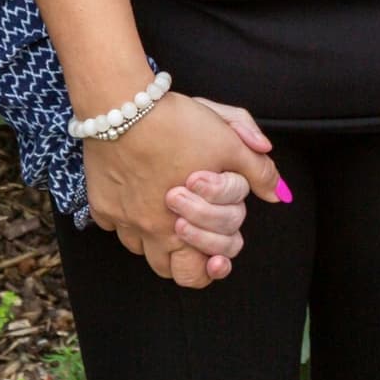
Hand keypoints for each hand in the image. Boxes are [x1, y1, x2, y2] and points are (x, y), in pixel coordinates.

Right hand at [81, 91, 281, 289]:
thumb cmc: (178, 123)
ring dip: (153, 237)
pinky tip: (136, 193)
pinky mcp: (100, 203)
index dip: (210, 268)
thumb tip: (278, 194)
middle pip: (166, 269)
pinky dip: (125, 216)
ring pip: (138, 248)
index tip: (216, 257)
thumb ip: (258, 171)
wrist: (125, 105)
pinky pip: (112, 224)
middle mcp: (150, 230)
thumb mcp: (230, 141)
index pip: (197, 274)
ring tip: (166, 211)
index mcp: (183, 225)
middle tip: (191, 233)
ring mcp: (122, 219)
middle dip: (182, 259)